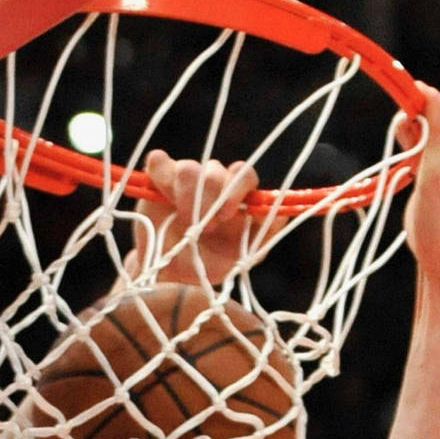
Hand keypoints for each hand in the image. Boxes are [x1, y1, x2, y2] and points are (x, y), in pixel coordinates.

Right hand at [127, 152, 259, 287]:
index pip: (243, 174)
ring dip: (187, 194)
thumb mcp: (240, 256)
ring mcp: (185, 179)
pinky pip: (159, 162)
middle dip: (210, 199)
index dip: (237, 189)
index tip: (227, 216)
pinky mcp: (158, 179)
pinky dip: (160, 173)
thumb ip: (264, 234)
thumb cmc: (209, 264)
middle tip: (204, 228)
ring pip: (189, 168)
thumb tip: (281, 213)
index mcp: (234, 195)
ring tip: (184, 220)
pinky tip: (161, 194)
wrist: (171, 276)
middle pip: (215, 170)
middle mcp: (212, 181)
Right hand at [397, 86, 439, 300]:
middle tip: (397, 136)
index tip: (393, 99)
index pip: (437, 102)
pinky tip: (402, 164)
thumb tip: (426, 90)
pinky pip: (419, 150)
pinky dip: (406, 149)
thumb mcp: (438, 166)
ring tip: (401, 154)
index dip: (414, 95)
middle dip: (409, 115)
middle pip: (429, 113)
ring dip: (406, 133)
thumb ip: (437, 126)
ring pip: (422, 132)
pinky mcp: (434, 179)